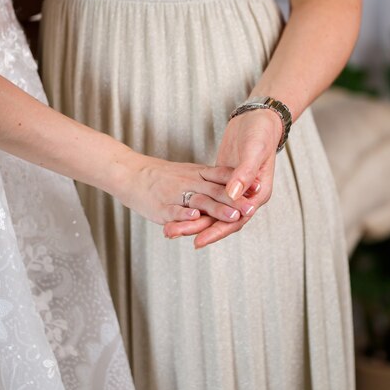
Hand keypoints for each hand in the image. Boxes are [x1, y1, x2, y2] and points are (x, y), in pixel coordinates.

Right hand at [115, 151, 256, 226]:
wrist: (129, 172)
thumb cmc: (161, 176)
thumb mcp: (188, 172)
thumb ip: (208, 179)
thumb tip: (233, 187)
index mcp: (198, 173)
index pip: (223, 176)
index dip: (241, 182)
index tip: (260, 186)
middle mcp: (190, 182)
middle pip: (216, 191)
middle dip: (236, 201)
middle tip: (253, 207)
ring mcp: (176, 194)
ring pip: (200, 201)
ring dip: (217, 209)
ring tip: (233, 216)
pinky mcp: (162, 206)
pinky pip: (175, 210)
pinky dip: (185, 214)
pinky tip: (195, 217)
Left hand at [163, 108, 282, 246]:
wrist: (258, 119)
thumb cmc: (261, 134)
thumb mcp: (254, 152)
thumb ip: (244, 174)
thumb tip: (232, 195)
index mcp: (257, 194)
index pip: (236, 220)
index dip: (217, 230)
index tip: (198, 239)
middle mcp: (246, 196)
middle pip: (220, 220)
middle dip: (198, 229)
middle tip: (174, 234)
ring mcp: (233, 190)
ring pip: (212, 211)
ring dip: (192, 221)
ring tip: (170, 228)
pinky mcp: (221, 181)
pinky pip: (206, 198)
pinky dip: (193, 206)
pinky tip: (176, 211)